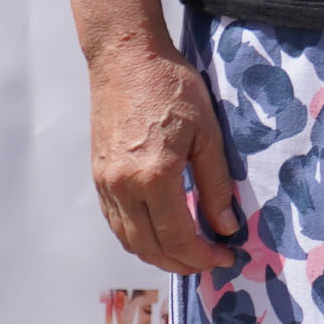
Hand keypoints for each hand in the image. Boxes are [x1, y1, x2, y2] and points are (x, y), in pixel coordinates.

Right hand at [87, 42, 239, 274]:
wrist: (126, 60)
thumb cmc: (172, 88)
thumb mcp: (208, 133)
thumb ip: (215, 184)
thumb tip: (225, 226)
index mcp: (153, 176)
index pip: (177, 236)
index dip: (203, 256)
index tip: (225, 258)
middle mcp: (122, 186)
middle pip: (149, 246)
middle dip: (182, 263)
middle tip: (210, 262)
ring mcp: (104, 183)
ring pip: (128, 239)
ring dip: (158, 254)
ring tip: (189, 254)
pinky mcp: (98, 176)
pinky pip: (116, 221)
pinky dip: (138, 237)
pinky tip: (161, 233)